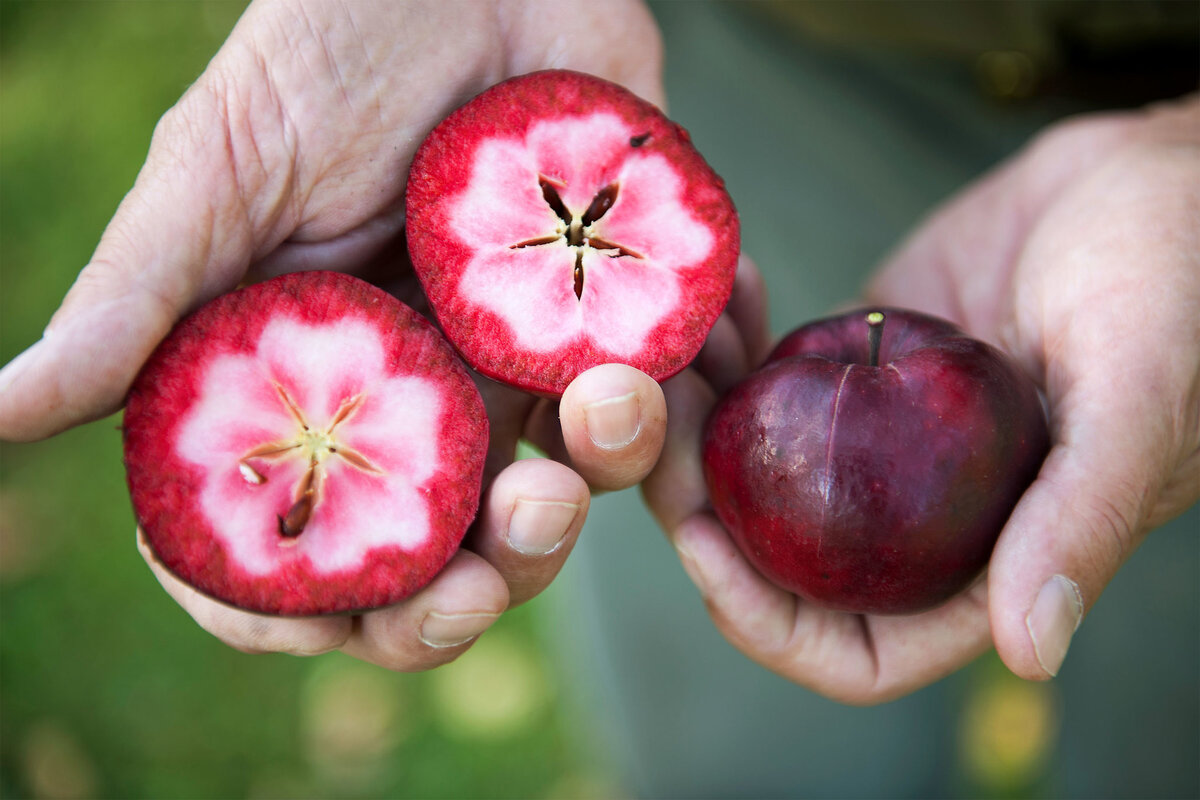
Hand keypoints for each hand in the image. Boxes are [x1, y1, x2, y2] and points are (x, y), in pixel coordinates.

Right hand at [0, 0, 668, 668]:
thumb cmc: (338, 51)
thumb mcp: (221, 172)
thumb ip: (138, 302)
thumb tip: (0, 414)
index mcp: (302, 390)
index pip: (286, 546)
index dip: (292, 611)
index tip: (324, 625)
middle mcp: (407, 401)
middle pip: (432, 563)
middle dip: (461, 597)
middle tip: (483, 580)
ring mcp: (510, 371)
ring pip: (554, 500)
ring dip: (578, 495)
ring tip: (599, 407)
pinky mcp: (604, 328)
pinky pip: (646, 413)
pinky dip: (661, 418)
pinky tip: (655, 377)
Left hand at [644, 95, 1199, 703]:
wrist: (1154, 178)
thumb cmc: (1177, 284)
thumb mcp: (1137, 399)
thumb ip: (1079, 520)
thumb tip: (1032, 654)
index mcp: (986, 559)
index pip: (858, 648)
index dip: (768, 621)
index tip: (700, 545)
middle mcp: (921, 516)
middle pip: (777, 553)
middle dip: (696, 503)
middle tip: (642, 420)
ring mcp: (882, 442)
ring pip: (760, 468)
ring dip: (698, 419)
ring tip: (664, 344)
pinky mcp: (863, 365)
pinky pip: (777, 381)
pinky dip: (738, 349)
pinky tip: (725, 298)